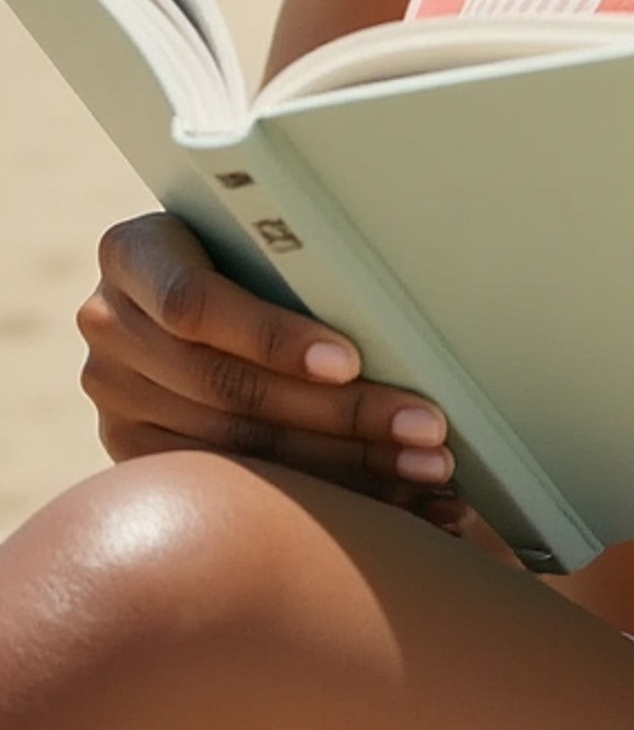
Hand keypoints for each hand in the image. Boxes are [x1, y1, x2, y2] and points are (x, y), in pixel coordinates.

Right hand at [78, 212, 458, 513]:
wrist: (179, 275)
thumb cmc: (243, 235)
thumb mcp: (248, 226)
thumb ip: (290, 251)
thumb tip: (394, 283)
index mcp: (133, 255)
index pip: (196, 305)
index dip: (274, 338)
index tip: (349, 362)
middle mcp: (110, 328)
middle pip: (229, 388)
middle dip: (341, 414)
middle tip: (427, 429)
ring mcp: (115, 398)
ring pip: (238, 449)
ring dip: (347, 465)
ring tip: (427, 469)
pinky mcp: (134, 453)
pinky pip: (234, 489)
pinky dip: (324, 497)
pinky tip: (395, 503)